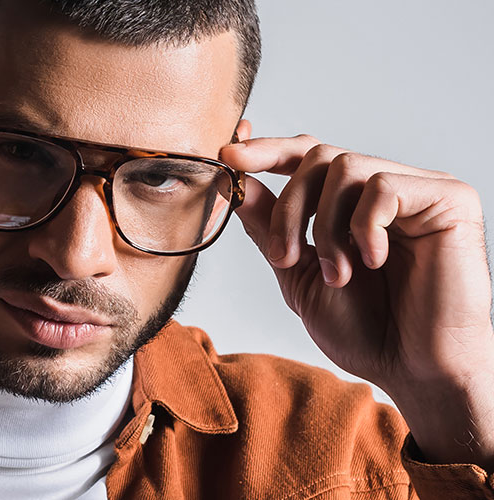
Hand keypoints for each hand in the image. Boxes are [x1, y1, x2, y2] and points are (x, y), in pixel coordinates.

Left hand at [221, 133, 493, 466]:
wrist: (415, 370)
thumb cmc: (366, 331)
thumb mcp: (299, 275)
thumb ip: (269, 229)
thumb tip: (235, 184)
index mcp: (351, 203)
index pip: (306, 155)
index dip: (266, 151)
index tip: (229, 156)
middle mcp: (386, 188)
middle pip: (318, 155)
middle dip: (289, 209)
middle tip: (286, 258)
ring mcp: (420, 190)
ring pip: (345, 166)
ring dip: (325, 225)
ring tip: (338, 275)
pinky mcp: (449, 199)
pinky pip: (384, 186)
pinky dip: (364, 226)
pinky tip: (373, 261)